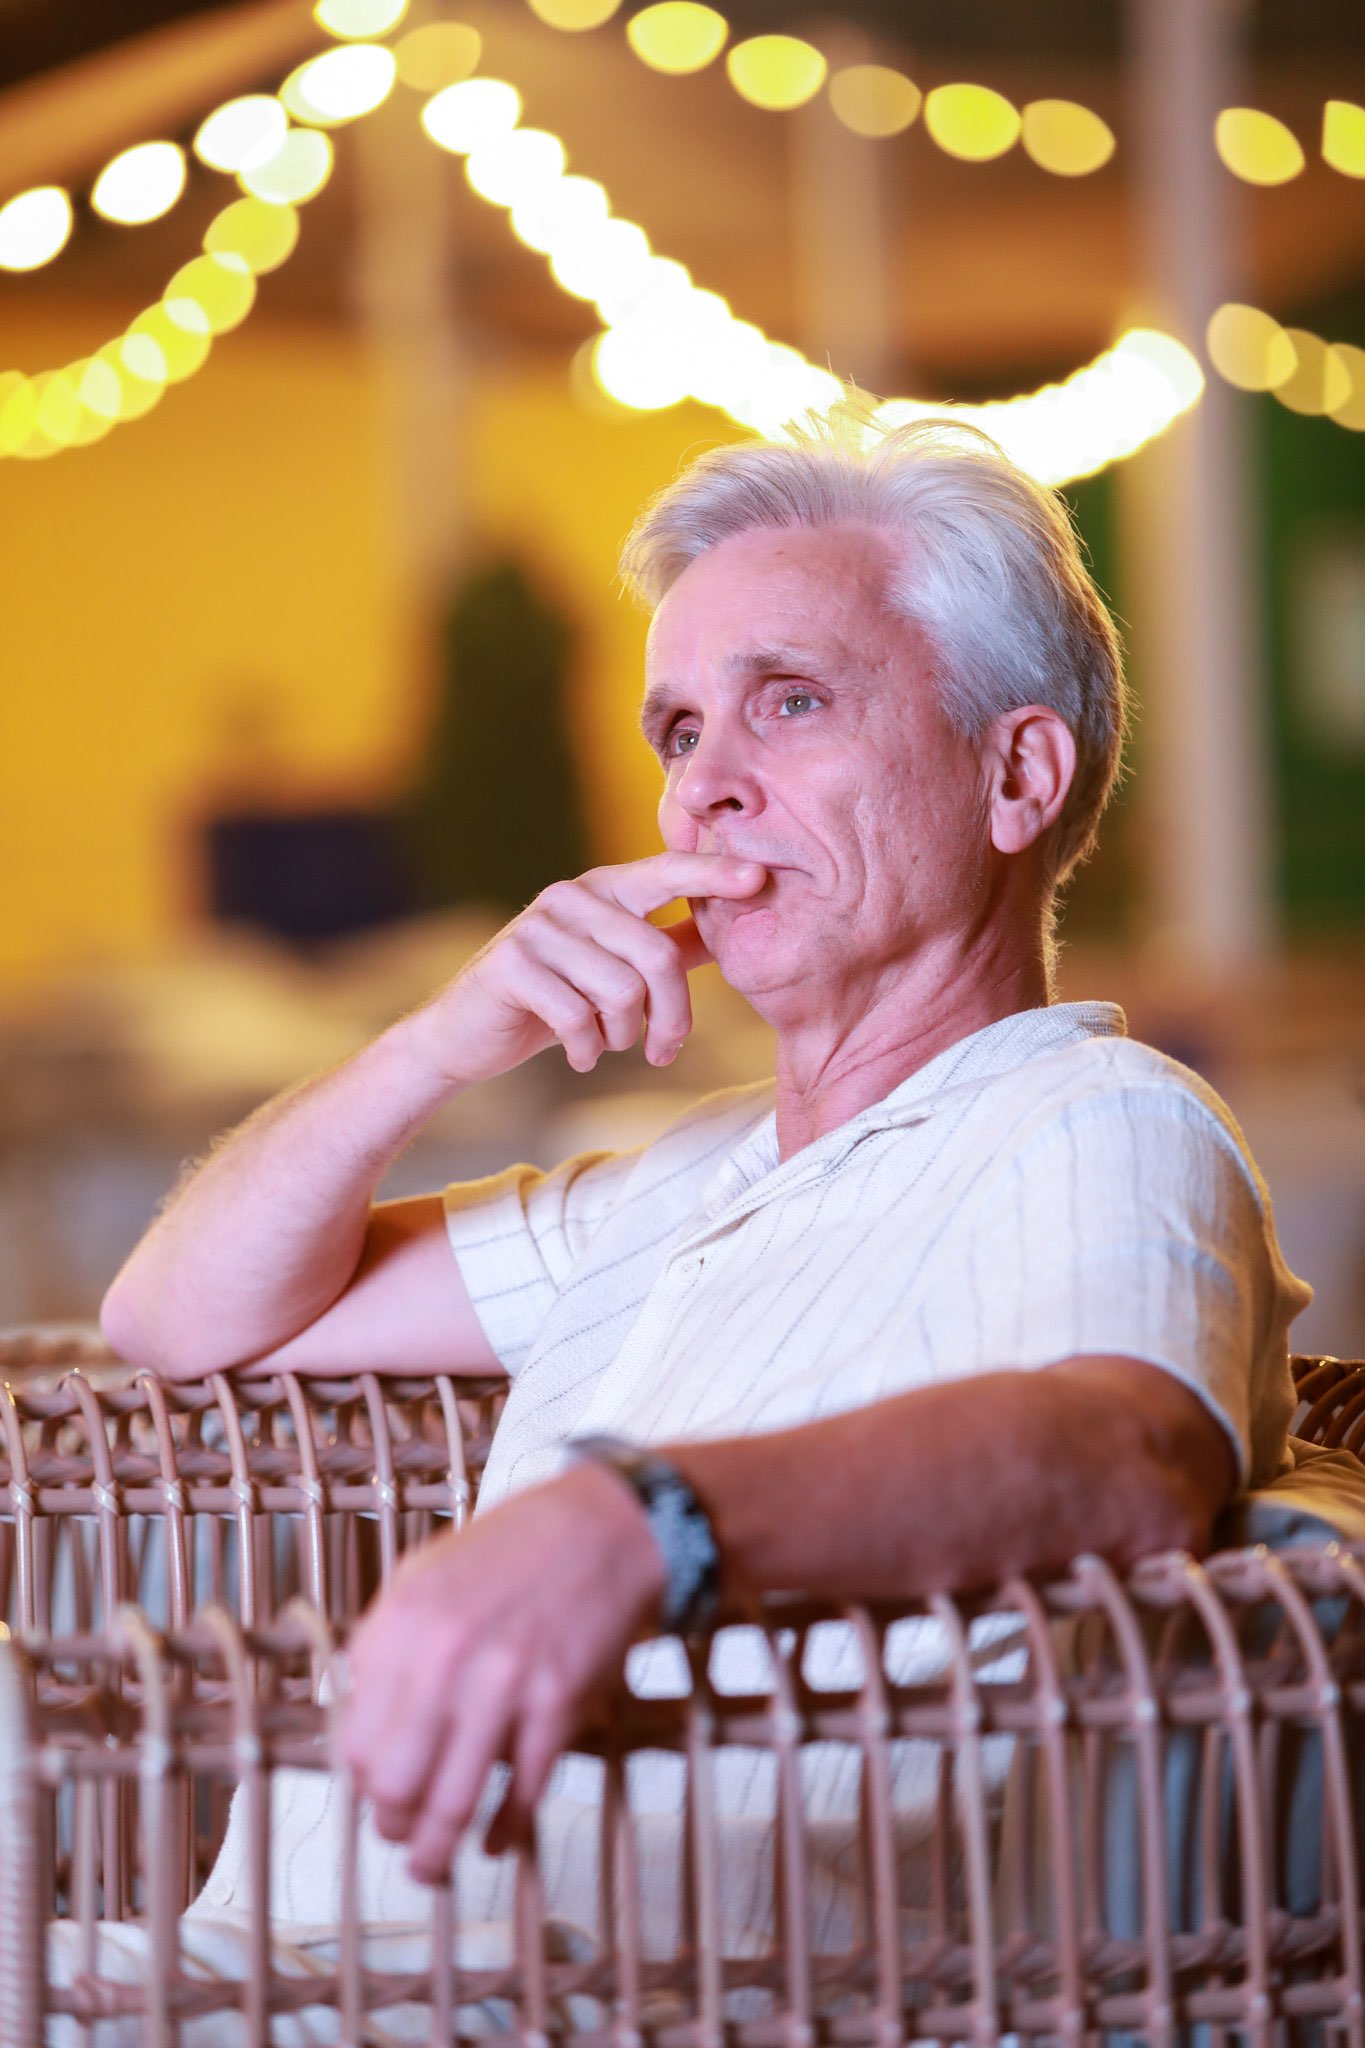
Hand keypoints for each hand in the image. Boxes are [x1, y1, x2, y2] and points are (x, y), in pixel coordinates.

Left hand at [340, 1464, 665, 1881]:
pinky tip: (496, 1841)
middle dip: (392, 1824)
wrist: (602, 1527)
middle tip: (398, 1833)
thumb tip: (359, 1719)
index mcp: (402, 1623)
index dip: (362, 1779)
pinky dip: (506, 1829)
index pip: (357, 1741)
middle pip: (395, 1783)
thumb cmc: (514, 1547)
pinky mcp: (558, 1703)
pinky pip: (522, 1791)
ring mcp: (504, 1683)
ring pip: (453, 1802)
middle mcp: (446, 1657)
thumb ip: (385, 1643)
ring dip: (436, 1850)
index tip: (374, 1790)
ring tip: (430, 1865)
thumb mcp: (424, 1574)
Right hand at [405, 853, 765, 1082]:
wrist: (467, 1033)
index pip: (667, 872)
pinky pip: (578, 1017)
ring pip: (621, 992)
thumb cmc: (554, 999)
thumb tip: (732, 930)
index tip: (759, 877)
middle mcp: (571, 896)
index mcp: (605, 889)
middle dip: (672, 1016)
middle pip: (656, 955)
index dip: (713, 874)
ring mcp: (538, 927)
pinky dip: (588, 1049)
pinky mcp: (511, 964)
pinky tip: (581, 1055)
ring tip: (609, 1045)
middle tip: (664, 1051)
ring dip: (625, 1036)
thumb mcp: (616, 968)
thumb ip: (670, 945)